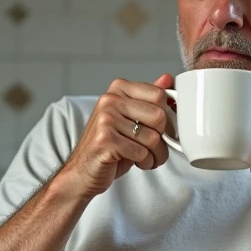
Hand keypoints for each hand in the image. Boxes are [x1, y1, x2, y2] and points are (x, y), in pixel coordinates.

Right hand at [56, 74, 174, 200]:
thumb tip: (167, 79)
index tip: (159, 128)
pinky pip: (142, 152)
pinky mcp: (105, 140)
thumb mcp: (131, 118)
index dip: (166, 116)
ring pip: (153, 138)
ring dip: (155, 154)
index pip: (159, 95)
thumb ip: (149, 99)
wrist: (83, 171)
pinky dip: (146, 163)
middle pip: (159, 116)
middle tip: (151, 146)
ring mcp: (106, 119)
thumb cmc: (110, 145)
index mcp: (118, 89)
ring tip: (144, 157)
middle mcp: (109, 100)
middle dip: (162, 138)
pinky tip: (136, 163)